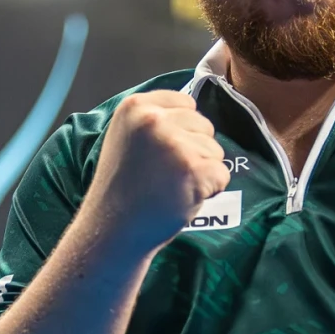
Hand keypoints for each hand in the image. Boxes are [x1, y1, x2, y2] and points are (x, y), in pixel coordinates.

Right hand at [83, 90, 229, 254]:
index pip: (186, 103)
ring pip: (216, 151)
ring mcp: (173, 144)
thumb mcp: (128, 137)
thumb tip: (195, 110)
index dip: (182, 131)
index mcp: (135, 106)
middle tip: (164, 175)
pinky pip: (222, 175)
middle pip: (204, 126)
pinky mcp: (192, 170)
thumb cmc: (123, 188)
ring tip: (170, 187)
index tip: (159, 154)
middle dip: (193, 151)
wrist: (112, 230)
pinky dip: (209, 191)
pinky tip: (181, 198)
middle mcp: (153, 120)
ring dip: (201, 172)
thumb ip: (157, 119)